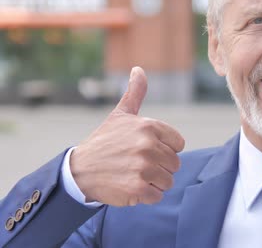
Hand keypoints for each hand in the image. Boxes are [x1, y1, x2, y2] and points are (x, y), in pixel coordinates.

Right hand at [70, 67, 184, 206]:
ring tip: (133, 175)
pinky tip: (131, 187)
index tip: (144, 149)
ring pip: (168, 181)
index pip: (178, 144)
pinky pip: (157, 196)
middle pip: (174, 164)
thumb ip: (135, 93)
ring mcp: (143, 167)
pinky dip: (146, 196)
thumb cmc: (104, 141)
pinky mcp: (137, 188)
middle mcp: (148, 145)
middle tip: (136, 164)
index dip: (164, 149)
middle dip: (159, 167)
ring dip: (153, 182)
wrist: (79, 170)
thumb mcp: (120, 115)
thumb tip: (139, 69)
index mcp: (149, 126)